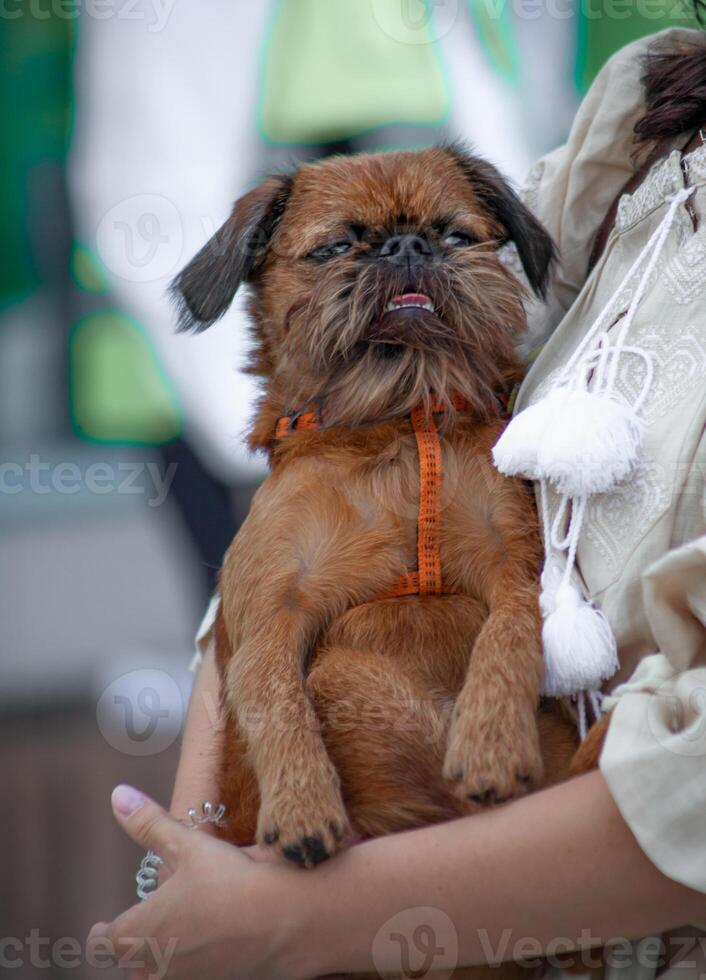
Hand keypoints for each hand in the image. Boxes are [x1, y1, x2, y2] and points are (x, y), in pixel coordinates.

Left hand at [88, 785, 307, 979]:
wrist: (288, 921)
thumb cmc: (231, 881)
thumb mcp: (188, 845)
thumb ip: (149, 825)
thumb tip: (118, 795)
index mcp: (138, 934)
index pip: (103, 943)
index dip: (102, 933)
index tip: (104, 927)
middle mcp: (156, 968)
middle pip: (132, 966)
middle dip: (137, 948)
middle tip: (150, 927)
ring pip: (162, 975)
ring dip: (166, 958)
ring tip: (182, 935)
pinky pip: (196, 978)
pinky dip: (198, 965)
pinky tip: (216, 944)